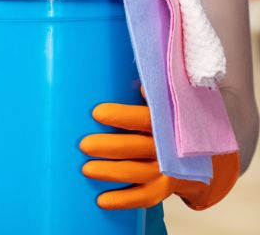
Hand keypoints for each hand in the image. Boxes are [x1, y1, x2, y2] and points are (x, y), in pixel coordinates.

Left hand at [80, 101, 238, 209]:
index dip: (121, 116)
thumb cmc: (173, 120)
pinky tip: (102, 199)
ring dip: (110, 173)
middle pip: (136, 147)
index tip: (97, 113)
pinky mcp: (165, 188)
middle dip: (108, 147)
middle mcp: (169, 147)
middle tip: (84, 145)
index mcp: (168, 122)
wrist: (204, 149)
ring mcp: (169, 170)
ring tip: (86, 169)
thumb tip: (142, 88)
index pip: (143, 118)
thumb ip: (154, 95)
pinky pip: (144, 197)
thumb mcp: (169, 103)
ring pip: (137, 173)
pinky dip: (123, 200)